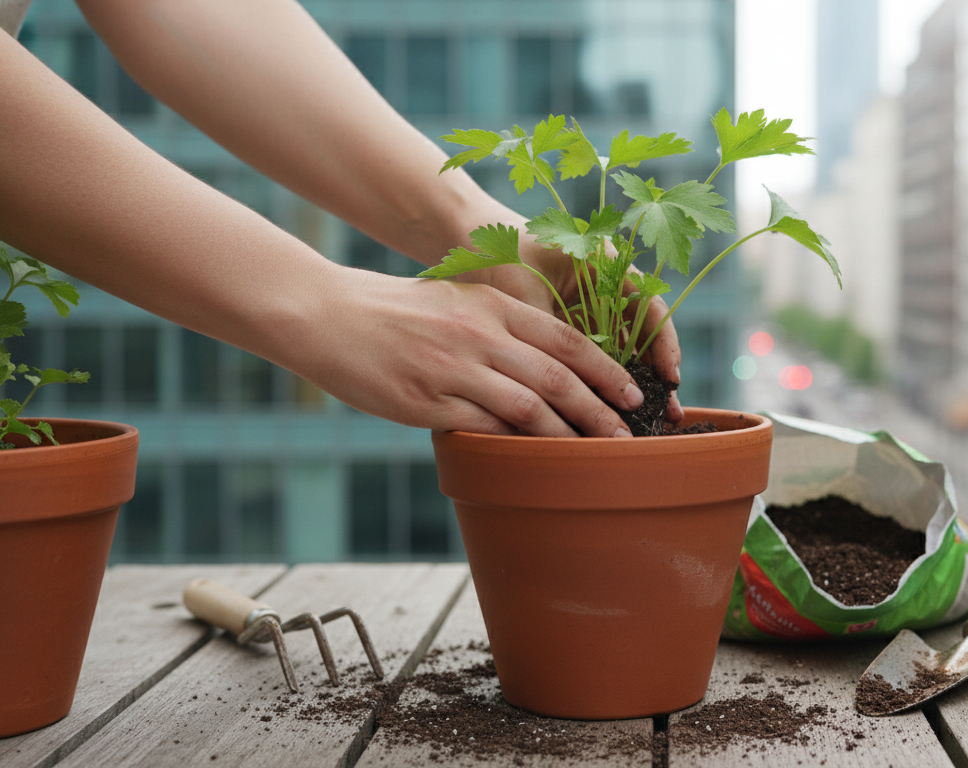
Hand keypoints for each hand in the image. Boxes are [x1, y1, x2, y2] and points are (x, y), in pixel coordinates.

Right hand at [299, 266, 647, 436]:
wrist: (328, 315)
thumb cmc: (395, 309)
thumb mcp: (457, 297)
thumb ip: (501, 325)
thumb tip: (547, 361)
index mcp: (493, 304)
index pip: (566, 339)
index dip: (605, 369)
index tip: (630, 393)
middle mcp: (480, 334)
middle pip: (558, 377)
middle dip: (599, 410)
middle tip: (624, 435)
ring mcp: (453, 368)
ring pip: (528, 407)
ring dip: (565, 436)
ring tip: (589, 454)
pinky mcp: (426, 401)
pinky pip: (482, 428)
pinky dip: (513, 444)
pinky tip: (533, 460)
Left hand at [453, 220, 684, 422]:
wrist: (462, 238)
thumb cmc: (496, 254)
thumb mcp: (528, 296)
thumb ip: (555, 338)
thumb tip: (575, 387)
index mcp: (606, 264)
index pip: (651, 307)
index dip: (665, 345)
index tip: (670, 379)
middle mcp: (606, 286)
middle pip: (643, 335)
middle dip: (655, 375)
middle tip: (668, 415)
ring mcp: (589, 307)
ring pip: (620, 350)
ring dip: (630, 384)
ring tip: (643, 424)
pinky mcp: (568, 326)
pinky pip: (592, 357)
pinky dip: (599, 383)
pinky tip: (604, 411)